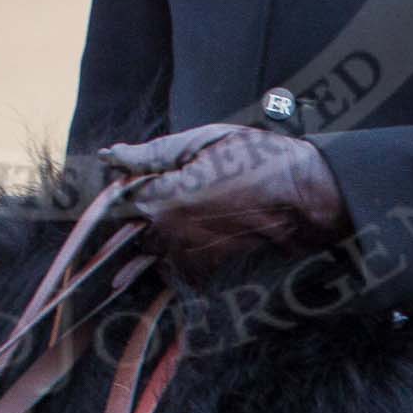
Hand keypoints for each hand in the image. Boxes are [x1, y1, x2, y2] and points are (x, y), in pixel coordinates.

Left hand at [98, 123, 349, 277]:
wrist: (303, 196)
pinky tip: (196, 233)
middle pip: (131, 228)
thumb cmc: (256, 158)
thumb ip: (152, 153)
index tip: (136, 176)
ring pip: (150, 249)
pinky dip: (176, 254)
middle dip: (138, 212)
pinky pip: (174, 267)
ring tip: (188, 211)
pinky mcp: (207, 271)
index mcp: (164, 198)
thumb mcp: (203, 141)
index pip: (119, 200)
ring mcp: (188, 256)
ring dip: (156, 234)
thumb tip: (109, 156)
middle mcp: (170, 234)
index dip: (124, 186)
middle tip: (170, 190)